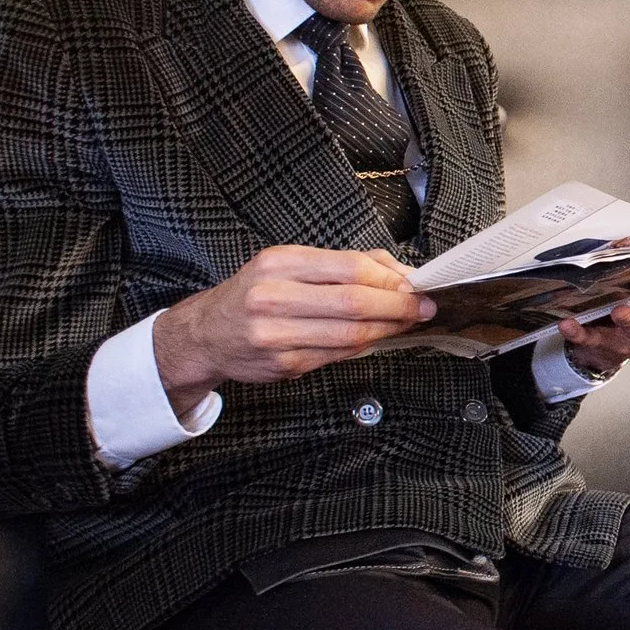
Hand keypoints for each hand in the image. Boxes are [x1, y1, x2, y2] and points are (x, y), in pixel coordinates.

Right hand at [156, 246, 434, 411]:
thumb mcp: (292, 264)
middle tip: (421, 307)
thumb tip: (400, 273)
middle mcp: (273, 298)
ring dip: (387, 330)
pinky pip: (338, 356)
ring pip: (350, 334)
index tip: (414, 284)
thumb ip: (346, 264)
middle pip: (354, 303)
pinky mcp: (284, 365)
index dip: (390, 279)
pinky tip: (374, 337)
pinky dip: (364, 346)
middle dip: (397, 306)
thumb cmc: (256, 293)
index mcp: (279, 264)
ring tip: (404, 322)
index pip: (349, 268)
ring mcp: (276, 335)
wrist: (208, 333)